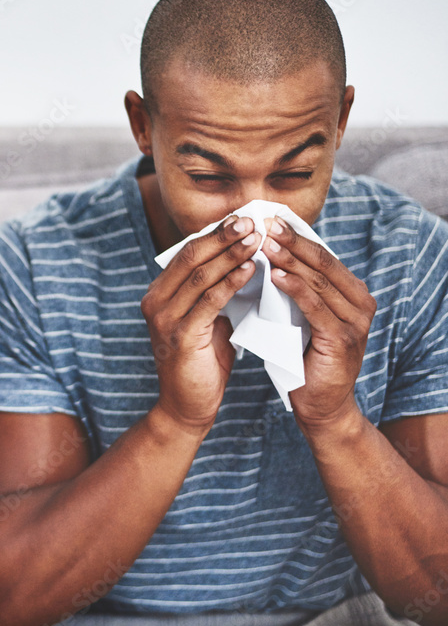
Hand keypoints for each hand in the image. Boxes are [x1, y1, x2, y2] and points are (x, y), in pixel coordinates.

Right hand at [141, 216, 260, 430]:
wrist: (187, 406)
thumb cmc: (201, 363)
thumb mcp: (206, 320)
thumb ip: (214, 293)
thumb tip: (244, 260)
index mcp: (158, 295)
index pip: (186, 253)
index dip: (214, 234)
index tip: (242, 218)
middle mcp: (155, 303)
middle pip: (190, 257)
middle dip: (222, 236)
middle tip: (250, 219)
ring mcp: (164, 320)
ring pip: (200, 275)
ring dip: (231, 254)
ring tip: (256, 238)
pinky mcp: (179, 337)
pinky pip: (209, 301)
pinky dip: (231, 282)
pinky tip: (251, 269)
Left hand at [262, 216, 375, 429]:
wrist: (320, 406)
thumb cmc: (304, 359)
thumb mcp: (301, 317)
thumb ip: (296, 290)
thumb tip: (269, 255)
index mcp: (352, 294)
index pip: (322, 256)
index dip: (297, 236)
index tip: (269, 218)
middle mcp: (360, 303)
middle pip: (322, 263)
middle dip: (292, 241)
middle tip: (264, 223)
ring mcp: (355, 322)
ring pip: (318, 282)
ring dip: (289, 260)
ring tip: (264, 243)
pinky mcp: (342, 340)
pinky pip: (315, 307)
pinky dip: (294, 289)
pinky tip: (275, 275)